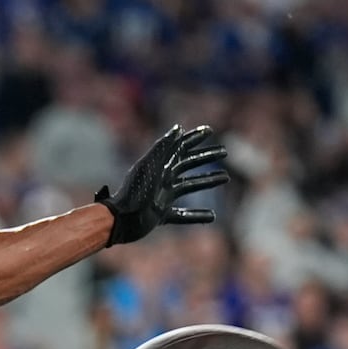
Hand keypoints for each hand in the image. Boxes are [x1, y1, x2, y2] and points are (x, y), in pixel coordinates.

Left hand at [95, 124, 227, 246]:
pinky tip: (212, 217)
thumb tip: (179, 128)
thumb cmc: (134, 192)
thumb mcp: (149, 165)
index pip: (180, 147)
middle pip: (188, 164)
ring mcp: (162, 197)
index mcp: (159, 165)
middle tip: (224, 152)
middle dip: (206, 157)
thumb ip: (163, 147)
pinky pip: (182, 216)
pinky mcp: (161, 215)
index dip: (194, 138)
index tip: (210, 131)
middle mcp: (162, 179)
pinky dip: (197, 216)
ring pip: (190, 186)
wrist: (121, 220)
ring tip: (225, 178)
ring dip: (208, 181)